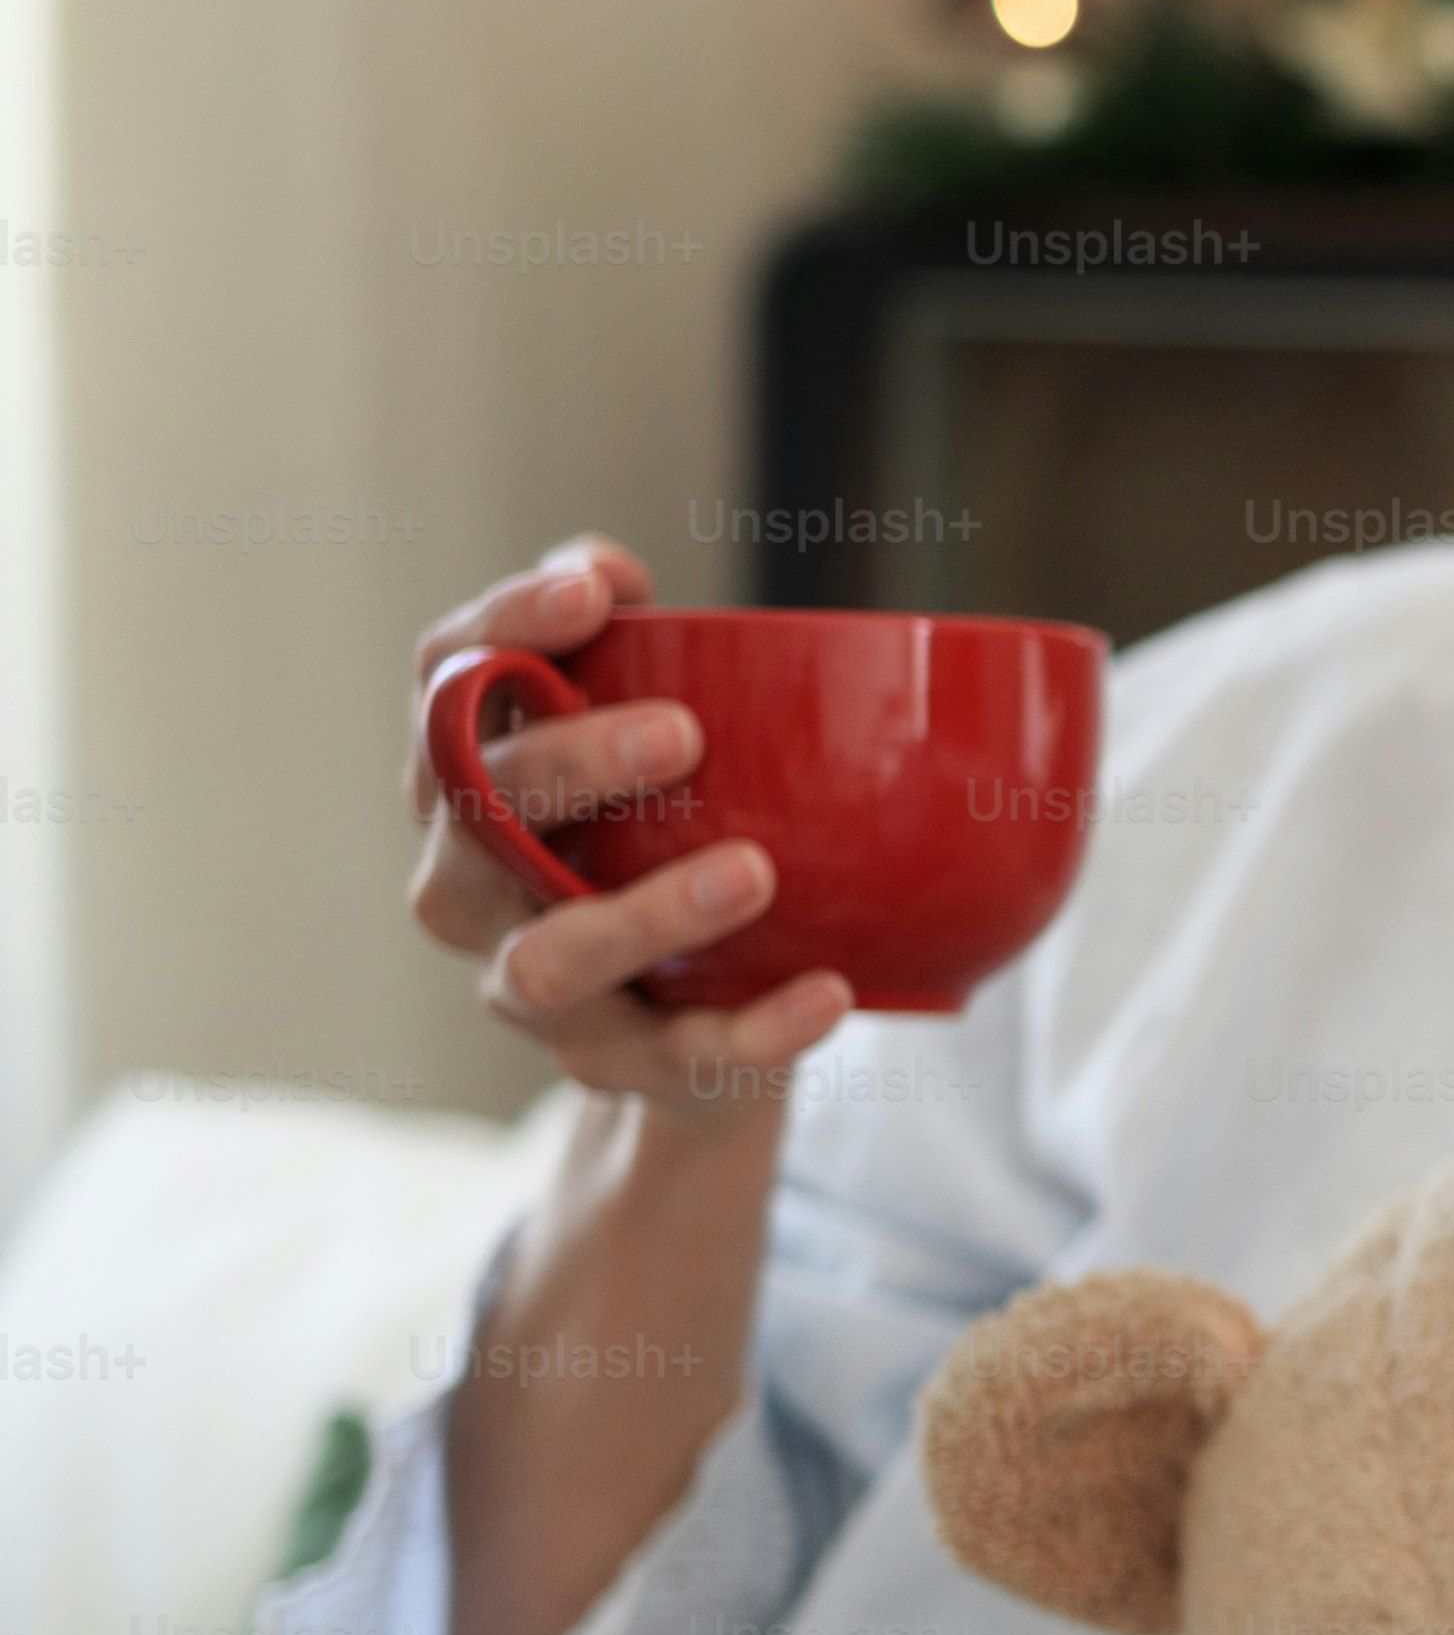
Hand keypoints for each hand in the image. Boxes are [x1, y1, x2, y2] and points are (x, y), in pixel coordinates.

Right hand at [410, 540, 852, 1114]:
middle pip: (474, 816)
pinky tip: (830, 994)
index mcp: (469, 783)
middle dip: (570, 765)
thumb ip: (632, 656)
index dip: (502, 627)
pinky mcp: (616, 1065)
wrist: (692, 1030)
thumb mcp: (646, 752)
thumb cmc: (657, 847)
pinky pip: (679, 1056)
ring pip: (551, 960)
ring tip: (754, 872)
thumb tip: (612, 569)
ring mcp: (529, 986)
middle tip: (683, 732)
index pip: (442, 684)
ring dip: (647, 915)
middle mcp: (469, 884)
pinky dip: (756, 1030)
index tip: (593, 591)